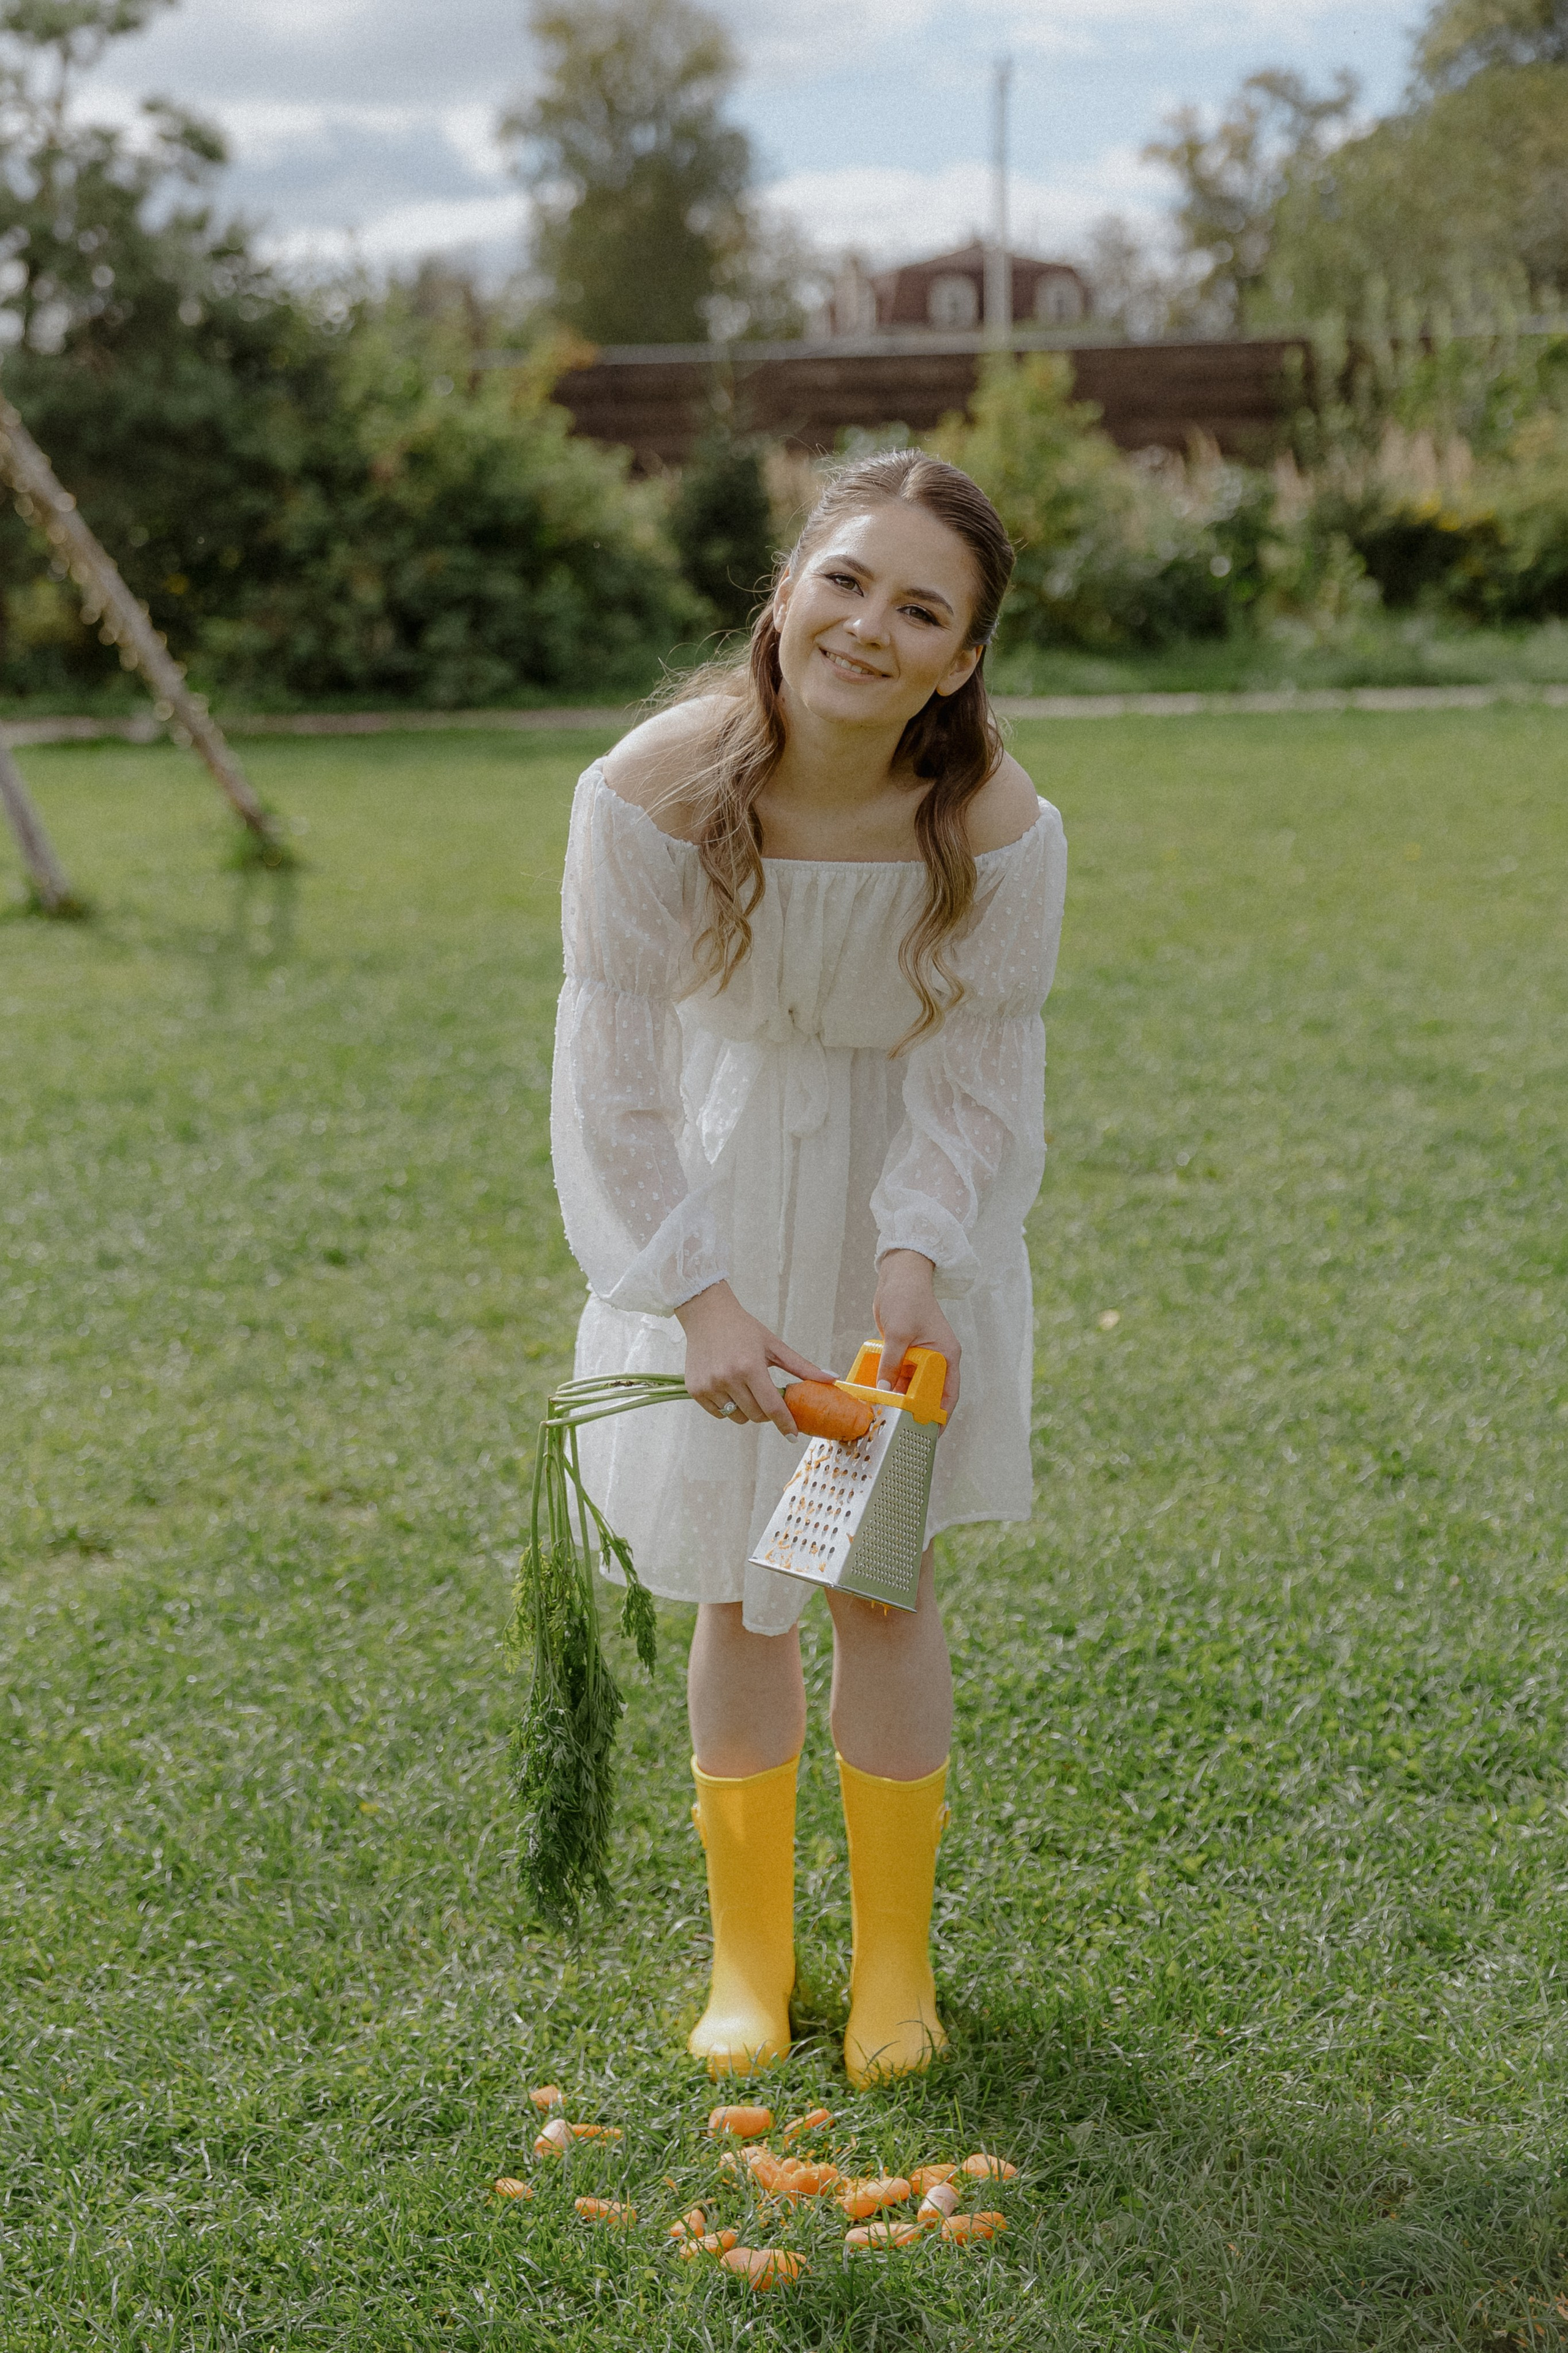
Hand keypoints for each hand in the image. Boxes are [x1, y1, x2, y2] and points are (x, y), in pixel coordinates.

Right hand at [675, 1281, 832, 1438]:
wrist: (707, 1315)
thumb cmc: (744, 1329)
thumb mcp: (774, 1345)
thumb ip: (802, 1366)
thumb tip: (831, 1378)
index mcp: (750, 1367)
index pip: (772, 1406)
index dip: (785, 1423)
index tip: (793, 1435)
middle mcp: (728, 1378)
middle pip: (756, 1415)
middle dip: (766, 1412)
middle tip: (765, 1393)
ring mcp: (709, 1386)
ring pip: (737, 1417)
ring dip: (746, 1409)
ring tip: (744, 1386)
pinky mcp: (695, 1390)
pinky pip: (719, 1414)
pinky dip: (727, 1407)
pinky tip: (727, 1386)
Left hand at [873, 1249, 959, 1415]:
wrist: (899, 1277)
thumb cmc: (907, 1298)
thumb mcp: (899, 1334)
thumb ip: (891, 1363)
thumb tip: (882, 1389)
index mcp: (946, 1355)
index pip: (948, 1393)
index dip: (941, 1415)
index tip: (932, 1434)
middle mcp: (937, 1358)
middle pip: (929, 1393)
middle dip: (917, 1411)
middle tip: (903, 1429)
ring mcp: (921, 1356)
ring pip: (912, 1386)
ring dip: (901, 1399)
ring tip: (887, 1416)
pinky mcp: (906, 1353)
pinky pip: (899, 1375)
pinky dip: (890, 1384)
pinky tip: (878, 1395)